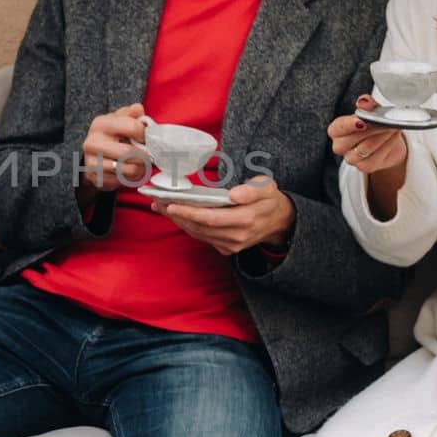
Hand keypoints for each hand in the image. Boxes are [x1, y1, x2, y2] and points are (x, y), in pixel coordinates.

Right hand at [78, 103, 151, 195]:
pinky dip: (131, 179)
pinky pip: (123, 181)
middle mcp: (93, 142)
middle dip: (145, 155)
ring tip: (142, 165)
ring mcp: (92, 162)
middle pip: (130, 152)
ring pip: (129, 169)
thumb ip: (130, 114)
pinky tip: (130, 173)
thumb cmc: (111, 136)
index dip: (145, 134)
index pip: (132, 127)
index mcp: (100, 124)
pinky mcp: (96, 178)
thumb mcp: (119, 120)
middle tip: (149, 156)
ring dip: (141, 169)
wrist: (93, 158)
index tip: (148, 138)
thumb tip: (138, 108)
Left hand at [150, 176, 294, 255]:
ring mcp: (231, 245)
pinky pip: (202, 237)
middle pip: (200, 227)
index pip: (211, 218)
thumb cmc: (269, 199)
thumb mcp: (268, 188)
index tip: (172, 205)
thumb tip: (234, 194)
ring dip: (178, 221)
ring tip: (161, 207)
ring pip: (198, 234)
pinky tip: (175, 215)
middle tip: (157, 202)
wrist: (279, 222)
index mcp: (246, 219)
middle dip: (177, 216)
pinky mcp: (227, 249)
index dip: (190, 213)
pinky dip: (187, 226)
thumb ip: (252, 190)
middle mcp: (237, 237)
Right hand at [328, 96, 408, 173]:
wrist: (389, 142)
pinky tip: (394, 136)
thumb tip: (363, 101)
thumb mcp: (372, 110)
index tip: (361, 121)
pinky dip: (388, 145)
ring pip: (365, 148)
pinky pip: (376, 157)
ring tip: (393, 127)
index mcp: (337, 130)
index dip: (348, 125)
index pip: (337, 129)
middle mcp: (340, 146)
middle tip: (385, 121)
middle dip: (370, 129)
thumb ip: (367, 104)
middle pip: (350, 140)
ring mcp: (351, 159)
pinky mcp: (365, 167)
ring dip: (381, 136)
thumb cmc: (375, 124)